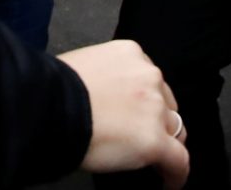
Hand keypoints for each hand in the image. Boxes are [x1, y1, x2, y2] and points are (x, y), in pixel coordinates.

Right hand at [59, 41, 188, 189]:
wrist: (52, 105)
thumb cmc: (54, 87)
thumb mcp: (85, 64)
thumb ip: (105, 76)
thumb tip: (102, 96)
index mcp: (131, 53)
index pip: (149, 79)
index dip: (145, 100)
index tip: (138, 113)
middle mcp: (148, 76)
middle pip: (165, 103)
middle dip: (157, 119)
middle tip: (141, 136)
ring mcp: (154, 109)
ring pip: (174, 130)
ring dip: (165, 143)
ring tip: (157, 162)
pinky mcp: (154, 141)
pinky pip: (178, 161)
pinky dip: (176, 175)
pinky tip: (170, 183)